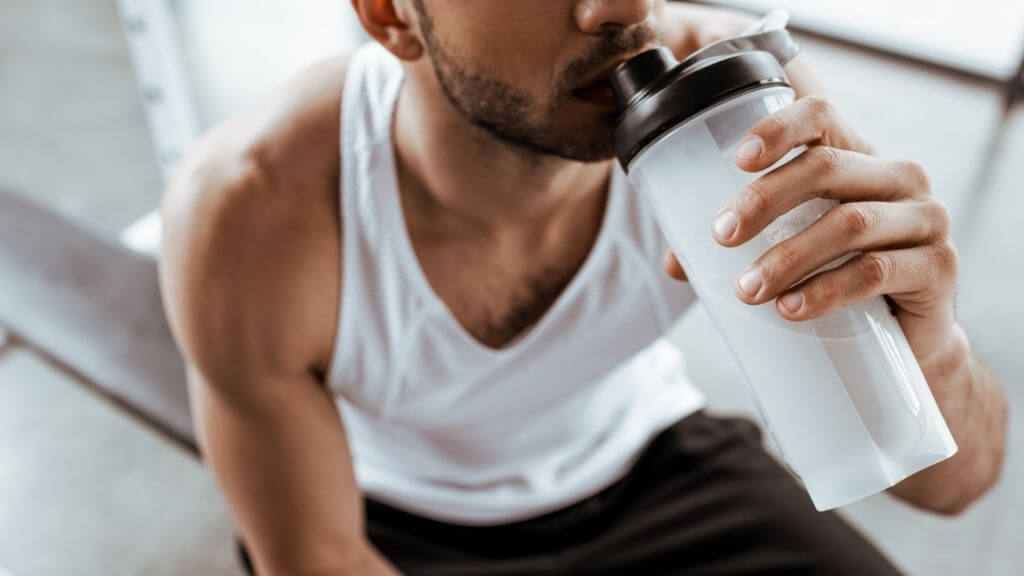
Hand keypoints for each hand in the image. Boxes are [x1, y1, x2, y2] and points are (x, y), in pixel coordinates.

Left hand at [666, 95, 961, 367]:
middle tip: (721, 237)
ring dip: (788, 256)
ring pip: (848, 223)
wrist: (909, 343)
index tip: (737, 159)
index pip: (820, 117)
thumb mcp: (795, 251)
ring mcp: (925, 219)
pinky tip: (791, 307)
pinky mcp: (938, 266)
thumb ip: (741, 247)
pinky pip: (876, 271)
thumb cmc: (842, 282)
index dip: (778, 129)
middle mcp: (897, 177)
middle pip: (825, 168)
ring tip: (746, 290)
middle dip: (764, 200)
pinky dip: (826, 290)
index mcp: (857, 158)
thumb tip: (674, 262)